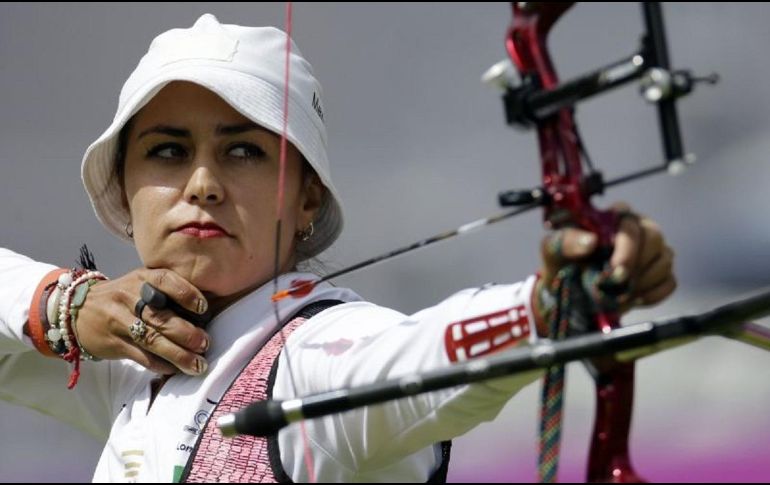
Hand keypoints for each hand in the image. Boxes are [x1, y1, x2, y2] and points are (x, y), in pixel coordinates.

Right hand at [74, 268, 209, 375]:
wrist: (78, 310)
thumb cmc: (123, 296)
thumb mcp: (140, 282)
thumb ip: (166, 292)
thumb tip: (205, 314)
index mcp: (141, 278)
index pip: (165, 280)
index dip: (186, 293)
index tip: (204, 309)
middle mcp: (129, 297)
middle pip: (160, 317)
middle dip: (187, 333)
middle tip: (205, 343)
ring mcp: (119, 321)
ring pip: (152, 340)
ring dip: (178, 354)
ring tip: (198, 364)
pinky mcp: (114, 343)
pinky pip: (141, 356)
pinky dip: (161, 364)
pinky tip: (176, 368)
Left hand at [534, 203, 676, 334]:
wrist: (572, 291)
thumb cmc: (563, 262)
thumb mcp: (554, 249)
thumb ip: (567, 241)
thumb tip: (591, 241)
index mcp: (614, 216)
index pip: (631, 223)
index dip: (627, 247)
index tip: (616, 270)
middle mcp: (639, 227)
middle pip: (655, 238)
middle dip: (636, 265)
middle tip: (616, 284)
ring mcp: (654, 250)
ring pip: (665, 261)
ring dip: (641, 282)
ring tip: (618, 293)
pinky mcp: (662, 272)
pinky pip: (669, 282)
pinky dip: (651, 295)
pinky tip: (632, 298)